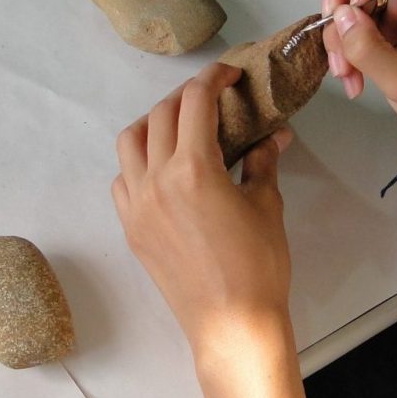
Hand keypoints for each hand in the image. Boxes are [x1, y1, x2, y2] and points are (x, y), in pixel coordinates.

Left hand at [112, 62, 294, 355]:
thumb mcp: (267, 206)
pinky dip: (138, 162)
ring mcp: (137, 205)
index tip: (230, 74)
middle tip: (212, 98)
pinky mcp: (131, 228)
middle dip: (186, 97)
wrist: (231, 324)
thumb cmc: (258, 265)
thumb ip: (262, 162)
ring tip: (180, 127)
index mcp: (193, 168)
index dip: (213, 77)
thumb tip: (274, 135)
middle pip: (160, 114)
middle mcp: (156, 180)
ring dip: (153, 123)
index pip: (194, 101)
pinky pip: (122, 179)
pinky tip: (162, 169)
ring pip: (130, 142)